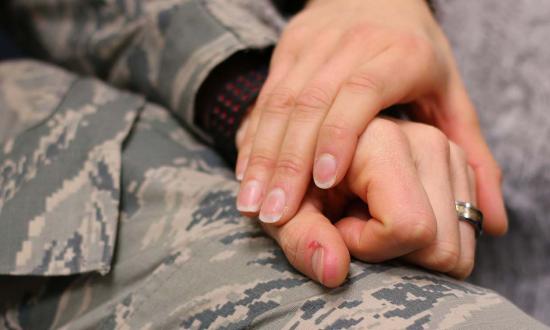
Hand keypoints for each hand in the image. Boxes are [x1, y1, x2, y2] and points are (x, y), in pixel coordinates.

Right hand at [235, 0, 505, 235]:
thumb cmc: (416, 54)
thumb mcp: (451, 96)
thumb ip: (469, 154)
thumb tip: (493, 220)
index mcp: (399, 52)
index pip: (359, 91)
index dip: (339, 136)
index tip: (323, 184)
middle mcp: (351, 43)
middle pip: (310, 102)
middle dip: (288, 162)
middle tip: (274, 215)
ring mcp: (313, 43)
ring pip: (279, 101)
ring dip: (262, 156)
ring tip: (252, 205)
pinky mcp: (288, 48)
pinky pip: (265, 96)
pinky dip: (253, 138)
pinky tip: (246, 174)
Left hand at [260, 117, 478, 286]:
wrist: (319, 163)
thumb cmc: (300, 189)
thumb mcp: (288, 214)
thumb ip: (303, 239)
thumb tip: (334, 270)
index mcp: (383, 138)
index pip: (408, 226)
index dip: (368, 245)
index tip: (338, 225)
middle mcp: (427, 139)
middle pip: (440, 244)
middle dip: (396, 253)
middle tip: (356, 225)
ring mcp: (450, 154)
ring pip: (458, 246)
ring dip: (413, 248)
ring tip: (373, 218)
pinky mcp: (459, 170)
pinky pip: (465, 235)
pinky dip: (430, 239)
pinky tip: (394, 215)